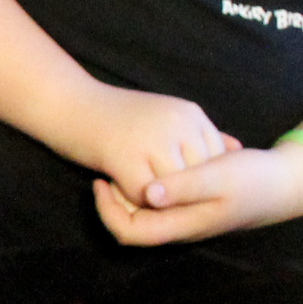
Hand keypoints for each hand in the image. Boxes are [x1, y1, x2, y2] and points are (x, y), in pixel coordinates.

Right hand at [56, 86, 237, 206]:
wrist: (66, 101)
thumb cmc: (112, 112)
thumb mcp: (165, 116)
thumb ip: (199, 133)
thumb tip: (236, 148)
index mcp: (191, 114)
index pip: (215, 160)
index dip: (199, 182)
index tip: (178, 187)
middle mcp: (179, 124)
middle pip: (198, 177)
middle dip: (184, 195)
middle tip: (160, 200)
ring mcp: (155, 139)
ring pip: (174, 190)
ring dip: (159, 201)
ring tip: (138, 197)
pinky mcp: (127, 156)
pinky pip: (145, 195)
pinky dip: (133, 200)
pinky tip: (115, 188)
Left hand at [92, 142, 302, 246]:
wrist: (286, 182)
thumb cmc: (254, 179)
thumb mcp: (219, 176)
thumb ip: (184, 186)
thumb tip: (148, 193)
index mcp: (182, 224)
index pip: (129, 231)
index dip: (108, 210)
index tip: (101, 179)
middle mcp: (181, 225)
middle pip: (133, 222)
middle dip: (115, 198)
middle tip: (105, 167)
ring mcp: (188, 215)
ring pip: (146, 209)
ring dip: (131, 187)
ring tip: (123, 159)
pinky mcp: (194, 202)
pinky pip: (162, 197)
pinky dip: (151, 180)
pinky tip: (151, 156)